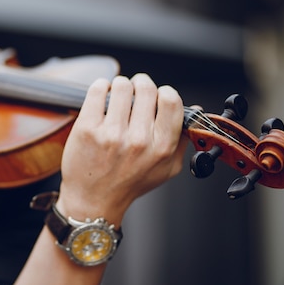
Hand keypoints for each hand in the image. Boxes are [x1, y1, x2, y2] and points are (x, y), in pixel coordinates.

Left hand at [58, 73, 188, 223]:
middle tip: (134, 90)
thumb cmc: (129, 184)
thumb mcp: (166, 169)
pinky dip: (101, 87)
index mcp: (161, 147)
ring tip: (117, 96)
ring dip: (121, 85)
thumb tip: (195, 110)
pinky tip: (102, 95)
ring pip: (122, 86)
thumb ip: (182, 140)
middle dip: (141, 84)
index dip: (164, 92)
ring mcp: (112, 134)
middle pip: (146, 88)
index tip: (155, 96)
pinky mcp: (88, 128)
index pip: (171, 100)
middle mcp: (138, 140)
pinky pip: (98, 90)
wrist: (93, 200)